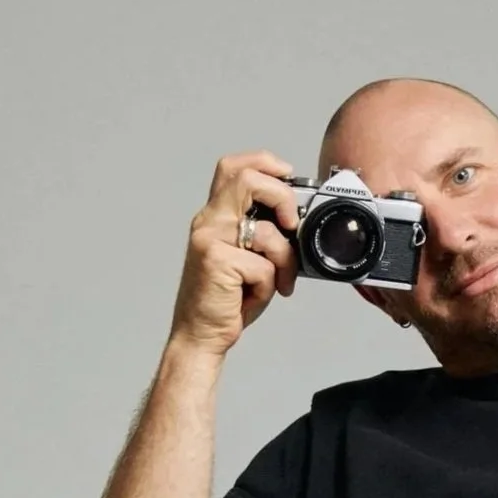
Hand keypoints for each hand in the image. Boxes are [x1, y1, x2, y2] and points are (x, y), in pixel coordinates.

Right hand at [169, 151, 303, 355]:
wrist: (200, 334)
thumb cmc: (227, 299)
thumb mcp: (248, 257)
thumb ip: (264, 233)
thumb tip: (297, 220)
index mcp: (215, 216)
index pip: (234, 167)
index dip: (265, 163)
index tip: (288, 177)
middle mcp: (208, 221)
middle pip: (247, 179)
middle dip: (282, 197)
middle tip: (291, 224)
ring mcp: (210, 239)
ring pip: (267, 232)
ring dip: (284, 261)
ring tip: (278, 281)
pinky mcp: (216, 261)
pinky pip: (263, 266)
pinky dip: (268, 285)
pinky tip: (253, 295)